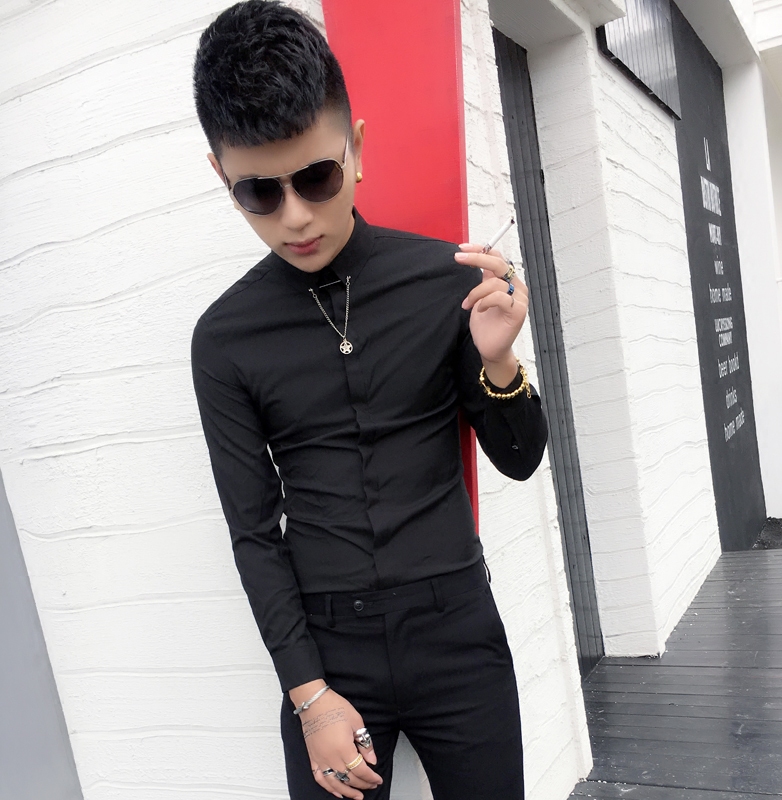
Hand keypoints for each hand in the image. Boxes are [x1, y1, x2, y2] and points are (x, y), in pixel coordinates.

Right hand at [295, 687, 381, 798]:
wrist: (313, 702)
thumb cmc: (334, 707)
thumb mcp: (356, 721)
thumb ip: (365, 743)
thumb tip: (372, 760)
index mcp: (344, 748)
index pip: (360, 770)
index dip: (371, 777)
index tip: (378, 779)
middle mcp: (331, 758)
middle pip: (349, 778)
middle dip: (363, 784)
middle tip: (372, 785)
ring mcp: (320, 760)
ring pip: (335, 784)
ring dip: (347, 792)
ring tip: (358, 796)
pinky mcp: (313, 758)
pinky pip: (320, 779)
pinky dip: (329, 788)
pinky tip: (336, 792)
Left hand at [455, 244, 528, 385]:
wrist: (490, 349)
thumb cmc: (485, 325)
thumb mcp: (480, 297)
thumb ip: (483, 280)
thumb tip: (476, 258)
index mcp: (508, 281)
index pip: (497, 258)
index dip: (481, 250)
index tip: (461, 249)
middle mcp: (517, 287)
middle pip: (499, 263)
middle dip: (477, 258)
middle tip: (458, 258)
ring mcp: (520, 299)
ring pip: (495, 283)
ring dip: (475, 293)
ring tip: (467, 305)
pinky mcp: (518, 311)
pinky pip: (500, 297)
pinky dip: (485, 302)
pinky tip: (480, 310)